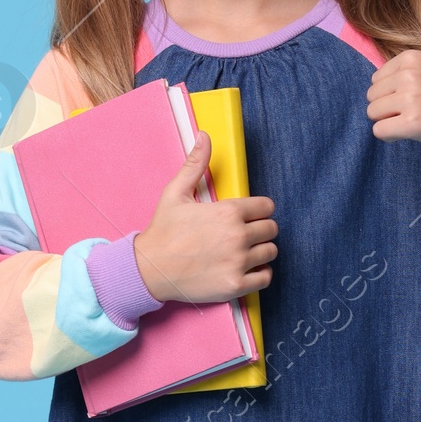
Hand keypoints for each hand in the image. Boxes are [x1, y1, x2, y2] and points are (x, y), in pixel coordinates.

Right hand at [133, 131, 278, 304]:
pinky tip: (244, 268)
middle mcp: (237, 236)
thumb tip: (204, 136)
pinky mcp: (235, 285)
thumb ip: (195, 164)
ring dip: (260, 251)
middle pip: (271, 229)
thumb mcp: (175, 193)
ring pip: (270, 252)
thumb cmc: (163, 231)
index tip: (247, 217)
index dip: (258, 210)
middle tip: (243, 235)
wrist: (148, 269)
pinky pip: (265, 277)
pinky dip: (259, 273)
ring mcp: (238, 262)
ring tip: (242, 251)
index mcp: (228, 211)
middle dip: (260, 230)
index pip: (266, 207)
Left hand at [365, 0, 420, 152]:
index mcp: (412, 57)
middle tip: (416, 109)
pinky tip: (412, 131)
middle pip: (371, 97)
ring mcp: (412, 98)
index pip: (376, 79)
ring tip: (415, 119)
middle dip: (388, 108)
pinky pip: (380, 131)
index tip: (418, 95)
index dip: (392, 93)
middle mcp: (411, 75)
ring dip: (390, 122)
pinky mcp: (413, 122)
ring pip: (373, 114)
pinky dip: (391, 137)